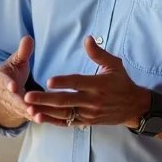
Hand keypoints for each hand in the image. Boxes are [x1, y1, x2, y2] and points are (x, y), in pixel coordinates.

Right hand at [0, 36, 34, 126]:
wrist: (11, 88)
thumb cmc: (16, 71)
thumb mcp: (18, 60)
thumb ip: (23, 51)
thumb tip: (28, 38)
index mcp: (3, 76)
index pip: (4, 80)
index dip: (8, 84)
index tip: (13, 87)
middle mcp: (5, 92)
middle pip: (12, 98)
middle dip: (20, 103)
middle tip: (28, 106)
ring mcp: (12, 104)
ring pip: (20, 109)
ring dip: (28, 113)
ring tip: (37, 115)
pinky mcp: (21, 112)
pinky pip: (27, 115)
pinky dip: (34, 118)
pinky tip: (43, 119)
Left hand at [23, 36, 148, 126]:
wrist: (133, 107)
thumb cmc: (122, 83)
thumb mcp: (114, 65)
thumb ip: (98, 53)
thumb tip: (87, 39)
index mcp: (98, 85)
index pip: (78, 83)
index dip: (63, 82)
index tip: (48, 81)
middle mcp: (93, 101)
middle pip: (66, 100)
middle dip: (45, 99)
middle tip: (28, 96)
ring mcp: (89, 114)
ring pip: (64, 113)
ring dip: (45, 111)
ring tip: (29, 107)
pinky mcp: (87, 122)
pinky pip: (67, 122)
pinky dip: (53, 121)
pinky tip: (39, 117)